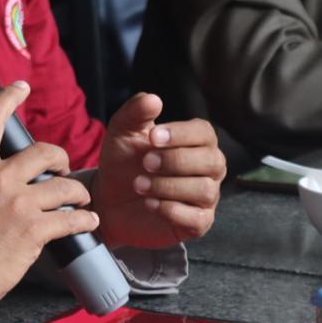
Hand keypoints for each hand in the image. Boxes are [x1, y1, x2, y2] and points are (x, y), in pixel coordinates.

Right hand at [0, 81, 98, 306]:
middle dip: (60, 159)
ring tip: (80, 202)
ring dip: (78, 194)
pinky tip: (87, 223)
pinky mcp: (35, 231)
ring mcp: (19, 204)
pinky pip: (71, 219)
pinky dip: (84, 221)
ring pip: (65, 187)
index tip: (20, 88)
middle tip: (61, 170)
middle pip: (44, 152)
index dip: (8, 98)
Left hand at [92, 93, 224, 248]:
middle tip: (145, 163)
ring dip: (168, 186)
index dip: (181, 134)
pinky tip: (149, 203)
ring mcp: (205, 197)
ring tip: (140, 184)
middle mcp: (207, 169)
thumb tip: (153, 99)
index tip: (152, 137)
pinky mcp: (197, 223)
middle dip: (175, 161)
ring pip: (205, 190)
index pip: (205, 133)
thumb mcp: (122, 132)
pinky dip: (171, 210)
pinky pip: (197, 218)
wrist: (108, 199)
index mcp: (195, 142)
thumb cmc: (123, 162)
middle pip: (212, 161)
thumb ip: (135, 112)